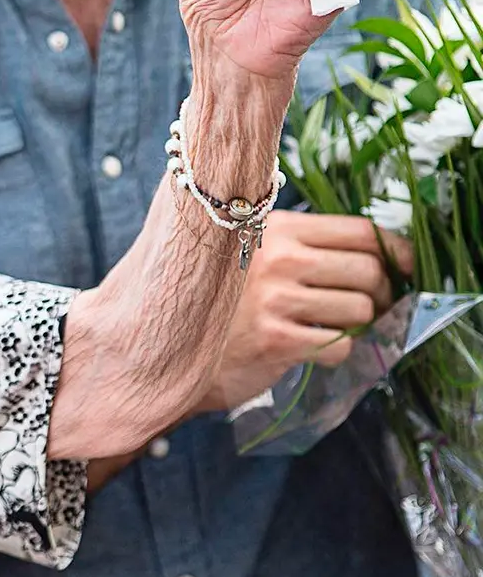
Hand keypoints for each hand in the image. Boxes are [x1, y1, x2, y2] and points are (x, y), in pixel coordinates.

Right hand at [198, 210, 412, 411]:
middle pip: (368, 270)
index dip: (394, 250)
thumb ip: (298, 242)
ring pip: (360, 310)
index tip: (405, 267)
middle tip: (373, 305)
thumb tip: (374, 250)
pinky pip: (339, 346)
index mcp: (275, 226)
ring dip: (359, 325)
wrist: (170, 340)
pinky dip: (337, 350)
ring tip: (335, 325)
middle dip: (382, 293)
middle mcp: (278, 257)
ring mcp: (276, 298)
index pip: (359, 230)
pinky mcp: (277, 340)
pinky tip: (312, 346)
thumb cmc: (218, 295)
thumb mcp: (250, 248)